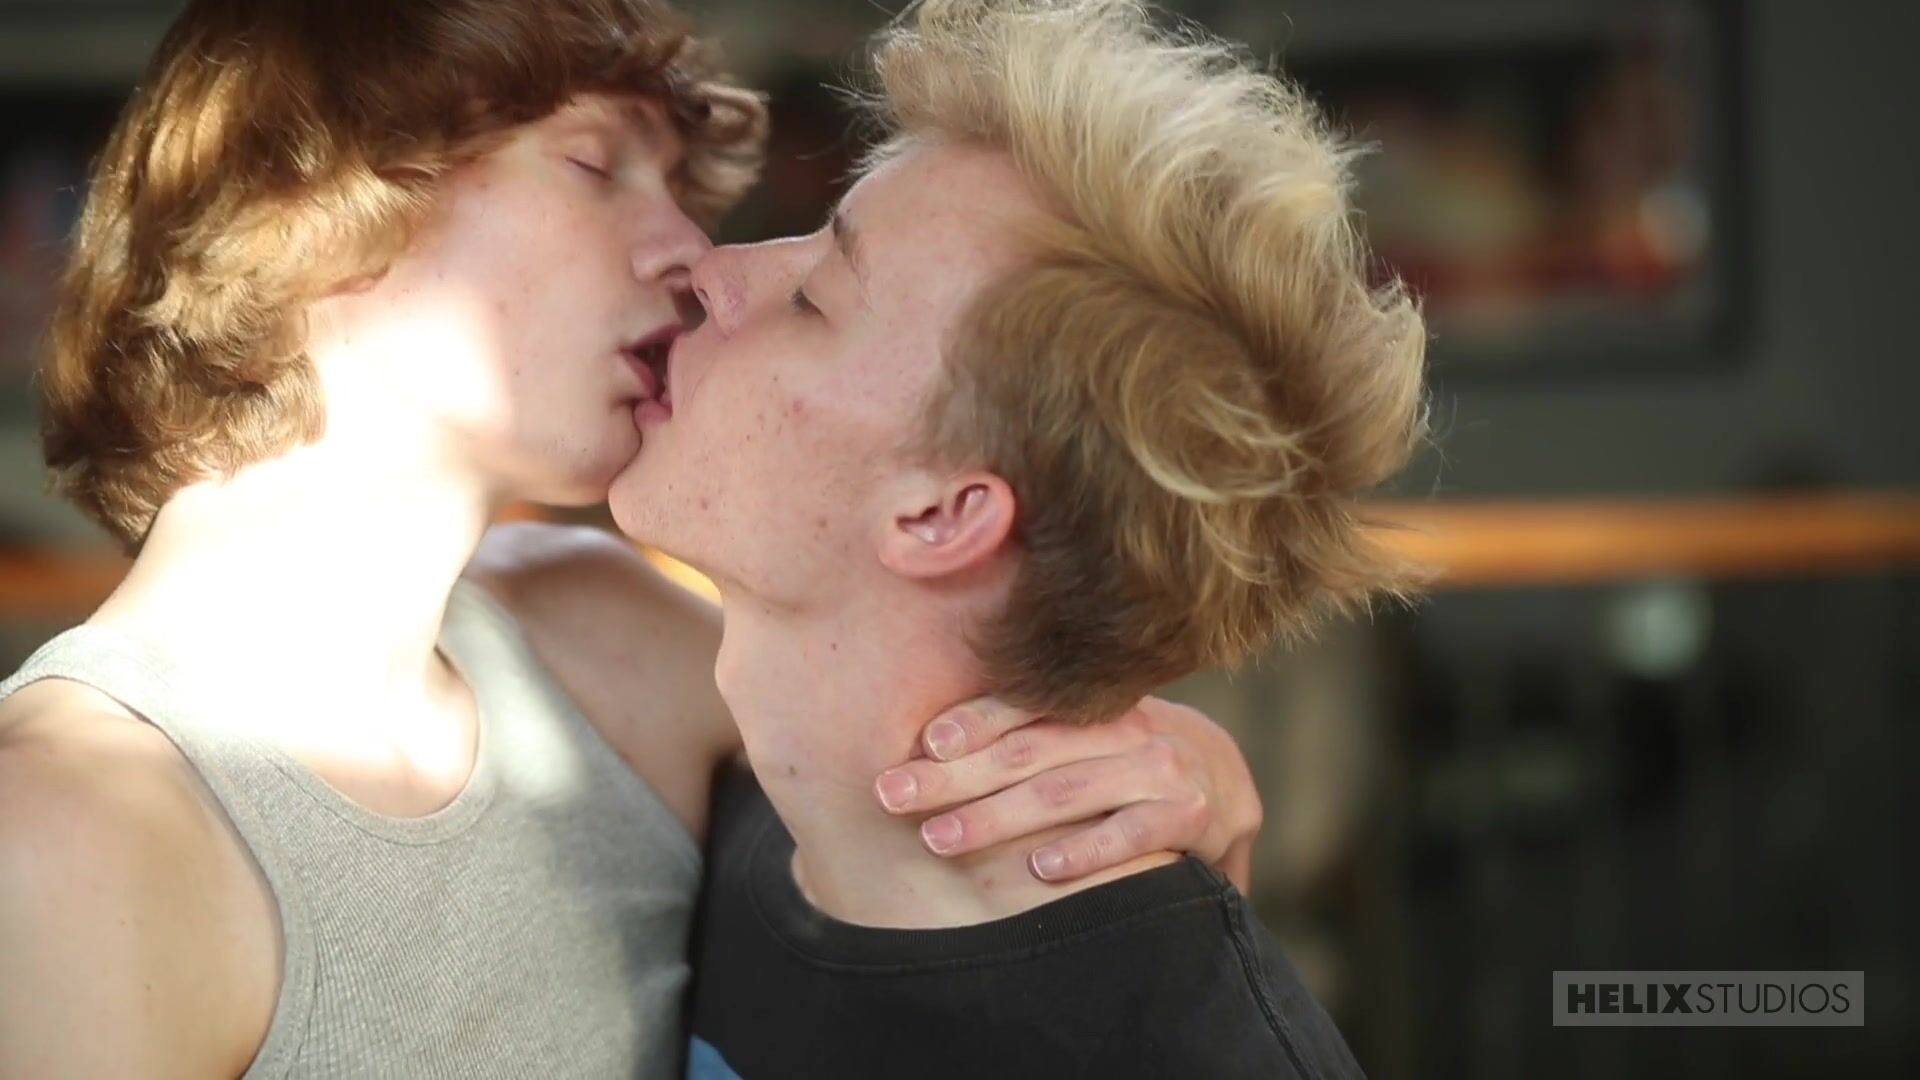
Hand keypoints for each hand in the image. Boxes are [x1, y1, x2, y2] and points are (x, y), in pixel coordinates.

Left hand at [873, 696, 1262, 891]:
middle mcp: (1125, 729)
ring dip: (996, 818)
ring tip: (940, 839)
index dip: (972, 721)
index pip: (1024, 705)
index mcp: (1093, 704)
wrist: (1229, 784)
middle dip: (954, 777)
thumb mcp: (1088, 733)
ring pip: (1065, 793)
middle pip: (1028, 752)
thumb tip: (926, 742)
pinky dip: (1083, 852)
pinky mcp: (1189, 817)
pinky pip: (1129, 836)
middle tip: (893, 797)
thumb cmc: (1129, 760)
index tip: (922, 743)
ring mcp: (1159, 772)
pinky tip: (1039, 869)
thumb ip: (1030, 731)